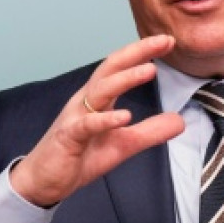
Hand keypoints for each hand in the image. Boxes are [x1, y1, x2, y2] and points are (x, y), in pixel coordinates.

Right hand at [9, 34, 184, 207]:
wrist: (44, 181)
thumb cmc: (79, 156)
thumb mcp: (123, 144)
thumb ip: (150, 131)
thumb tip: (180, 121)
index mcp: (98, 98)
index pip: (121, 68)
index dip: (143, 52)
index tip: (168, 41)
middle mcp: (86, 100)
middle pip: (110, 68)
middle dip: (136, 52)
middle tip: (162, 41)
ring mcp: (75, 117)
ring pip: (100, 90)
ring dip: (125, 79)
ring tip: (149, 70)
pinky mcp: (68, 137)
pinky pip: (87, 125)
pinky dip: (105, 119)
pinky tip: (124, 116)